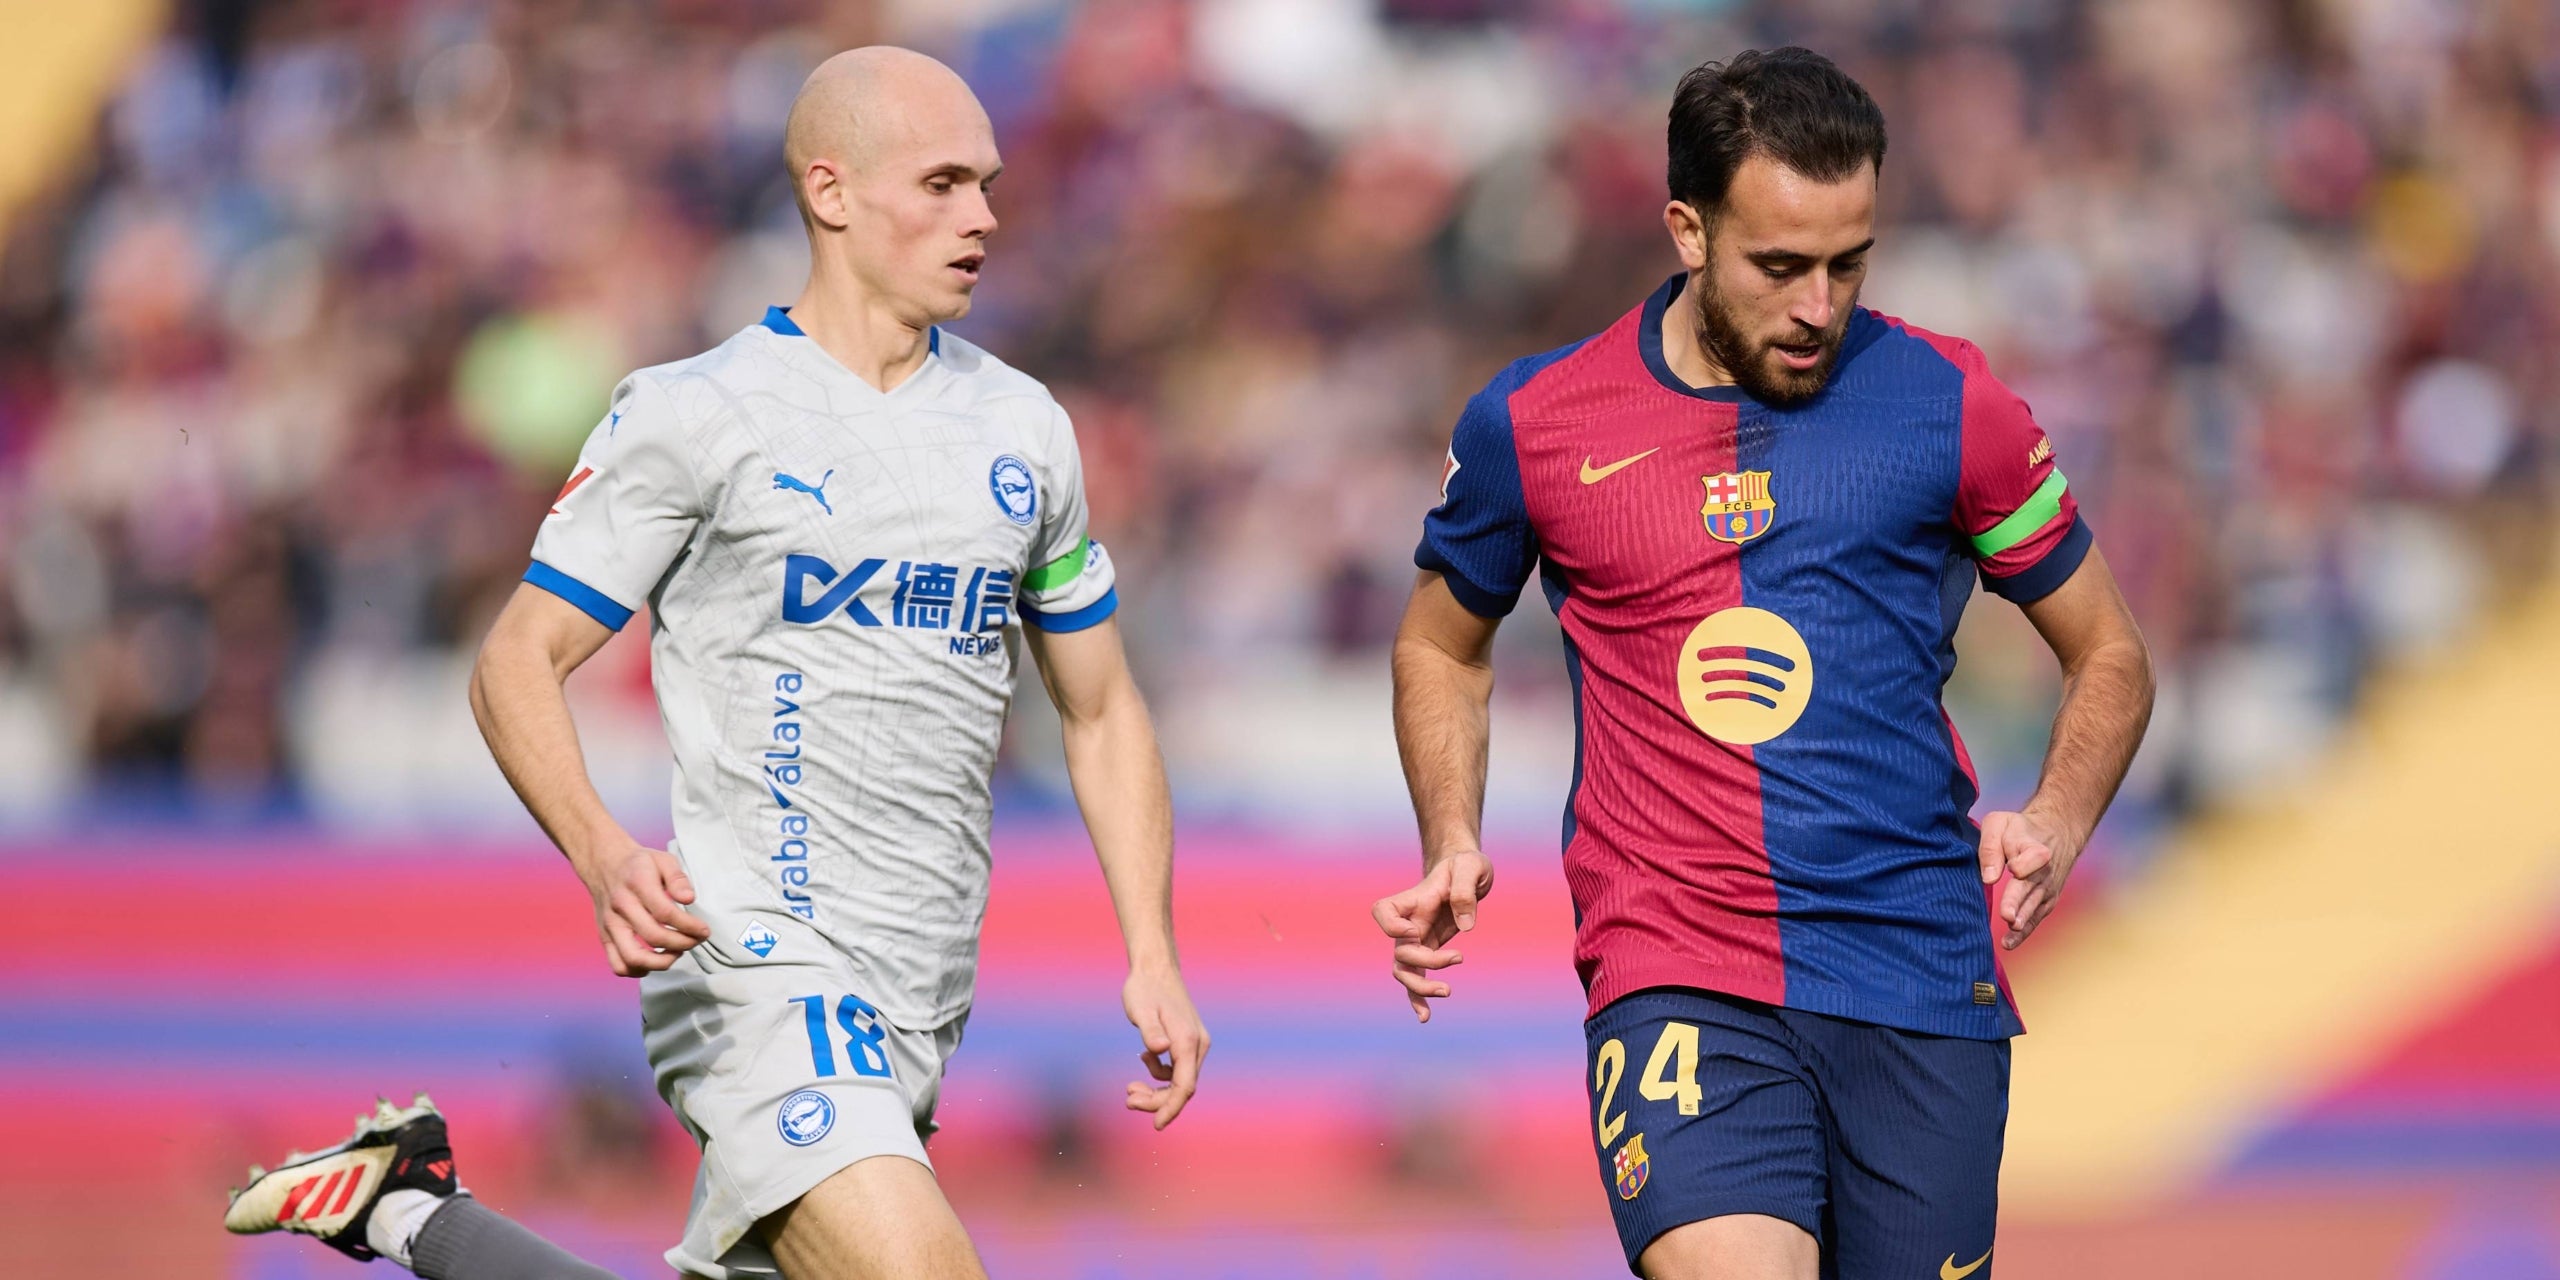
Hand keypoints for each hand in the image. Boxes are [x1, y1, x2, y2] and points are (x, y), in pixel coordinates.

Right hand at [576, 839, 710, 976]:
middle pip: (653, 937)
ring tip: (677, 953)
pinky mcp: (604, 937)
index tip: (703, 930)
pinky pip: (618, 965)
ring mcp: (610, 925)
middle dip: (682, 944)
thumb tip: (689, 899)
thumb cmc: (638, 864)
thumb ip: (678, 878)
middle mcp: (621, 907)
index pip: (665, 913)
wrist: (604, 864)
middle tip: (696, 940)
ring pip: (633, 958)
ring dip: (661, 963)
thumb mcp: (663, 860)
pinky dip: (639, 971)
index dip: (689, 926)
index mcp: (637, 884)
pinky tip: (655, 960)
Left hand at [1122, 962, 1208, 1129]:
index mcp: (1187, 1041)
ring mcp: (1195, 1043)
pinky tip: (1143, 1060)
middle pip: (1182, 1088)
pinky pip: (1177, 1069)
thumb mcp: (1140, 1009)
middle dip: (1156, 1101)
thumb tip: (1160, 1050)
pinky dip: (1160, 1074)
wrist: (1155, 969)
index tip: (1156, 1125)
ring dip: (1156, 1089)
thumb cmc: (1144, 989)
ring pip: (1180, 1080)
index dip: (1170, 1108)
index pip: (1184, 1086)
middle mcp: (1197, 1044)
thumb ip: (1150, 1031)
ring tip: (1129, 1088)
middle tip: (1128, 1100)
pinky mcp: (1188, 1041)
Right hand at [1371, 849, 1493, 1022]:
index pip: (1383, 911)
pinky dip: (1418, 1000)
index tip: (1413, 931)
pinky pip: (1417, 979)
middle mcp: (1410, 922)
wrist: (1468, 872)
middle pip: (1400, 952)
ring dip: (1420, 988)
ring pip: (1404, 972)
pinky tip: (1425, 1018)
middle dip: (1426, 963)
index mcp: (1413, 900)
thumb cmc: (1466, 866)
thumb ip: (1464, 892)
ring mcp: (1417, 940)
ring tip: (1447, 992)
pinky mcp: (1430, 951)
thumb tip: (1466, 927)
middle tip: (1458, 957)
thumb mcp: (1471, 868)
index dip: (1391, 926)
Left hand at [1978, 810, 2078, 950]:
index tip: (2013, 868)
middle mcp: (2045, 871)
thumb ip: (1991, 847)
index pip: (2032, 858)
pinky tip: (2009, 943)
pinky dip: (2023, 932)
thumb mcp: (1999, 824)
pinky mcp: (2046, 900)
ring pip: (2033, 907)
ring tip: (2008, 935)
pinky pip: (2035, 918)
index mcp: (2036, 848)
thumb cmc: (2018, 829)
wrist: (2054, 832)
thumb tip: (1988, 878)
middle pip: (2031, 888)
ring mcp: (2047, 888)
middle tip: (2008, 917)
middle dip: (2018, 903)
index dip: (2022, 864)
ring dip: (2022, 922)